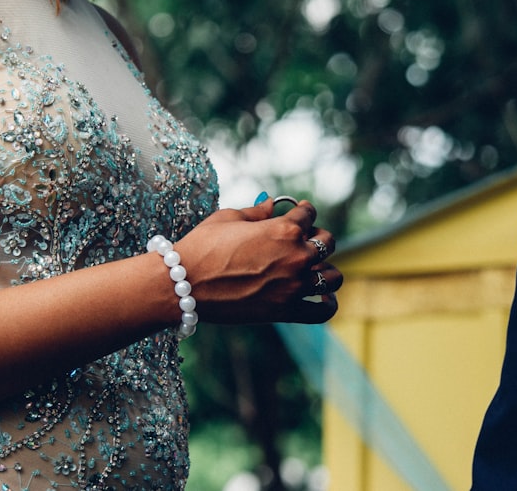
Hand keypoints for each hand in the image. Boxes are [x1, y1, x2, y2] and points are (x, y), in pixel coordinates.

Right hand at [173, 197, 342, 324]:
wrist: (184, 284)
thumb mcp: (230, 218)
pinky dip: (327, 303)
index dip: (302, 211)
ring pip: (333, 276)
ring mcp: (294, 286)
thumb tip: (273, 204)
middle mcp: (296, 257)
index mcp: (285, 229)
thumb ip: (258, 211)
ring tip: (313, 268)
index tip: (298, 213)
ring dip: (326, 269)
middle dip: (316, 237)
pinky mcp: (285, 311)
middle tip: (302, 240)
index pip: (308, 214)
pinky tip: (322, 297)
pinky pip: (322, 310)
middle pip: (327, 242)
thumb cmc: (203, 246)